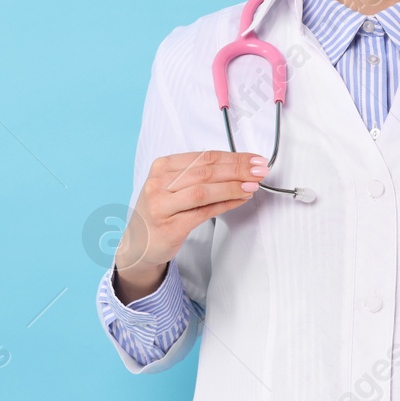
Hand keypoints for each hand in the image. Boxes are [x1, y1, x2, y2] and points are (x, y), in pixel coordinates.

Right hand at [112, 150, 266, 302]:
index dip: (233, 157)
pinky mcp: (170, 226)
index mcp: (162, 166)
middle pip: (206, 171)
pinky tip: (240, 200)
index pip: (204, 157)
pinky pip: (204, 212)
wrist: (139, 244)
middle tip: (260, 170)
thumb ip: (200, 175)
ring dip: (233, 187)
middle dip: (238, 169)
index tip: (254, 159)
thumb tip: (239, 168)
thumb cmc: (161, 212)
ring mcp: (161, 205)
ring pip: (204, 190)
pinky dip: (226, 204)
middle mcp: (159, 183)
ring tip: (253, 185)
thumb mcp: (174, 186)